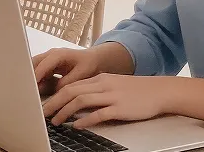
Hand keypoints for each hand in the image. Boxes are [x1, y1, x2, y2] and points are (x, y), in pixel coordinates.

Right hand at [33, 48, 102, 95]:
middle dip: (29, 77)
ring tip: (32, 93)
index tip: (31, 88)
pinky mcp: (48, 66)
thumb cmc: (89, 64)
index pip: (43, 65)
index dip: (36, 76)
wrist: (93, 59)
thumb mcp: (81, 74)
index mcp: (59, 54)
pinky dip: (38, 81)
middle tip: (28, 92)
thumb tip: (55, 91)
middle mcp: (51, 55)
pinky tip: (39, 91)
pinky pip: (39, 72)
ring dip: (33, 79)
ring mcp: (48, 59)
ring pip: (34, 67)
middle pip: (34, 63)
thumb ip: (68, 82)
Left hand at [43, 74, 169, 127]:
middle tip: (43, 113)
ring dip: (65, 112)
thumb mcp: (114, 85)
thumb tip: (78, 103)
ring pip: (81, 100)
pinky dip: (85, 119)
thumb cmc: (136, 91)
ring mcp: (111, 96)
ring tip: (56, 121)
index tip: (46, 104)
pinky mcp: (120, 108)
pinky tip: (77, 126)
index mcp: (100, 79)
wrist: (159, 91)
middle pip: (71, 91)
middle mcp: (103, 85)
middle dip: (54, 103)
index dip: (55, 95)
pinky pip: (98, 113)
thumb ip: (97, 91)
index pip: (71, 85)